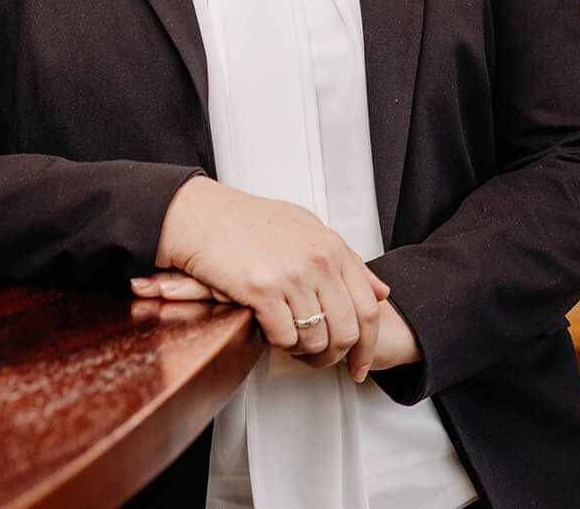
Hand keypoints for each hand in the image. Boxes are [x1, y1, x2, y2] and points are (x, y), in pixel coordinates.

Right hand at [145, 177, 392, 378]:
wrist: (199, 215)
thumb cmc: (246, 221)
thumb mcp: (305, 228)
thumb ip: (345, 259)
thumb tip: (380, 291)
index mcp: (330, 246)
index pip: (367, 307)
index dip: (367, 345)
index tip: (360, 365)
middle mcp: (317, 259)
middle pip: (346, 329)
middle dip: (335, 356)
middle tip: (321, 363)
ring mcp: (290, 274)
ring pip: (315, 337)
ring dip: (304, 351)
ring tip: (290, 344)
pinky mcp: (261, 289)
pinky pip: (283, 336)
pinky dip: (278, 343)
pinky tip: (270, 332)